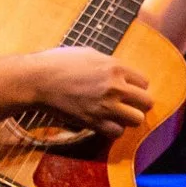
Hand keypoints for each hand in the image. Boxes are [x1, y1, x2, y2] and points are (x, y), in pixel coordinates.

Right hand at [14, 47, 151, 135]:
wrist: (38, 79)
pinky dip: (113, 129)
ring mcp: (105, 106)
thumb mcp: (89, 54)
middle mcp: (115, 87)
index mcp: (116, 67)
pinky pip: (117, 132)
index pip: (144, 82)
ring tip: (117, 115)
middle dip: (138, 104)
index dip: (137, 86)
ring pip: (136, 120)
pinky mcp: (93, 122)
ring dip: (128, 118)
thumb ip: (109, 64)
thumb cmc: (59, 62)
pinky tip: (105, 122)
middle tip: (127, 104)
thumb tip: (120, 72)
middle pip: (146, 103)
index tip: (128, 89)